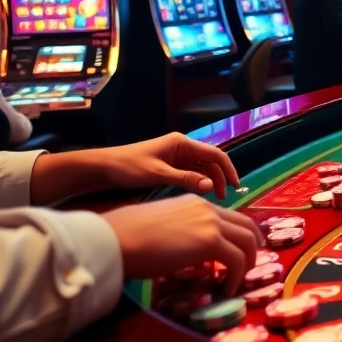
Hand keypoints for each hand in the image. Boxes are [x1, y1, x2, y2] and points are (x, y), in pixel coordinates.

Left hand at [101, 132, 238, 199]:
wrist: (105, 167)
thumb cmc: (129, 167)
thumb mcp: (158, 174)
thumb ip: (185, 179)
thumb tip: (210, 186)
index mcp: (182, 143)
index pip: (214, 153)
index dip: (228, 168)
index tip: (235, 185)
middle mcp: (183, 147)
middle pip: (210, 160)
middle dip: (220, 176)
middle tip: (225, 196)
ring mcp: (177, 156)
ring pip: (202, 167)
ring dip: (210, 180)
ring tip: (215, 198)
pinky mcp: (171, 165)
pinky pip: (192, 172)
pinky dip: (199, 181)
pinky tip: (200, 193)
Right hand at [102, 195, 259, 295]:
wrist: (117, 237)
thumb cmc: (128, 235)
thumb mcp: (163, 226)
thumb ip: (183, 233)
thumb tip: (188, 253)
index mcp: (196, 203)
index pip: (230, 217)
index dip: (239, 235)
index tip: (239, 252)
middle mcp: (208, 209)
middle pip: (246, 226)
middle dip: (253, 247)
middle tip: (248, 265)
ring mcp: (211, 223)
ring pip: (247, 241)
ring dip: (247, 263)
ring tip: (237, 281)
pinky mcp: (210, 241)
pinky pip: (237, 260)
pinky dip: (237, 276)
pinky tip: (226, 289)